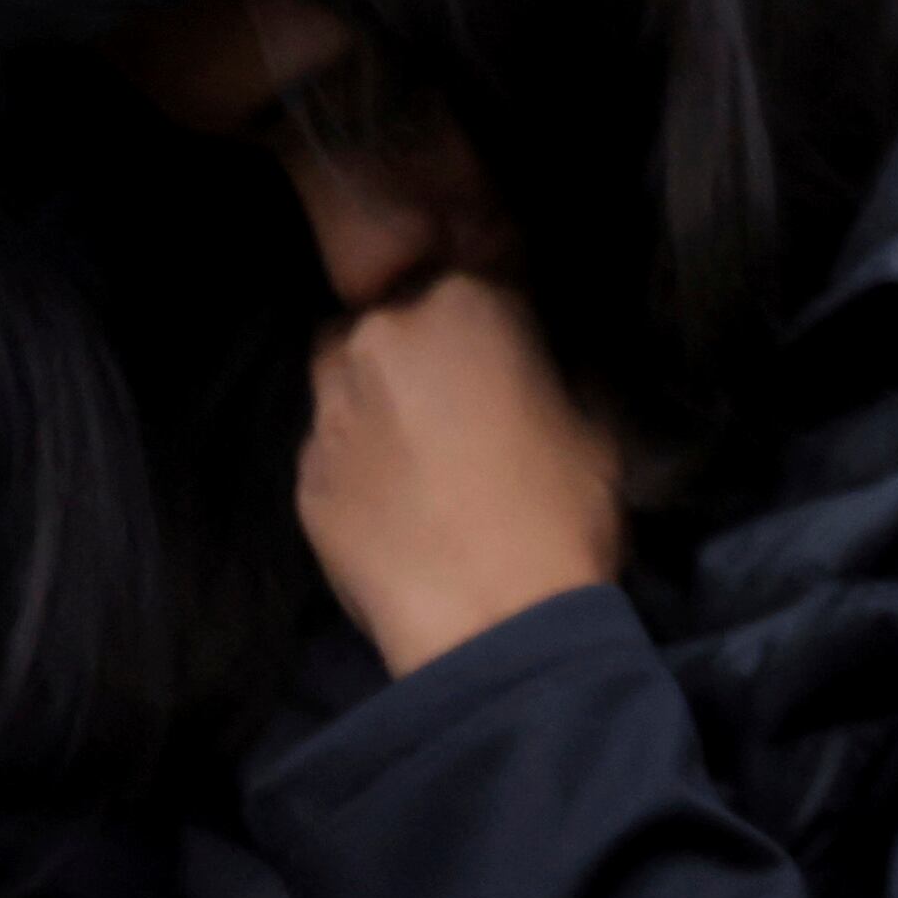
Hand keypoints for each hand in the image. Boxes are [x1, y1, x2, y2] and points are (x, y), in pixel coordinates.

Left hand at [299, 272, 625, 675]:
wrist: (492, 623)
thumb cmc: (562, 510)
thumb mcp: (594, 417)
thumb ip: (554, 365)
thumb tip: (539, 355)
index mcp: (464, 305)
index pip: (472, 274)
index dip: (492, 313)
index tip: (512, 346)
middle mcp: (381, 339)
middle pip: (392, 318)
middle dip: (422, 349)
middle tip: (464, 400)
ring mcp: (331, 409)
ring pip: (346, 375)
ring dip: (378, 394)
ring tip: (422, 448)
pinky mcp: (303, 475)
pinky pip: (332, 445)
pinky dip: (358, 459)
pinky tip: (399, 500)